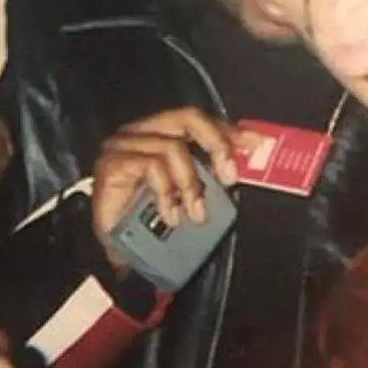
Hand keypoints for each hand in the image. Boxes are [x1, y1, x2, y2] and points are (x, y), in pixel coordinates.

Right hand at [91, 108, 240, 269]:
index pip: (197, 120)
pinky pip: (151, 166)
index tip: (255, 145)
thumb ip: (210, 178)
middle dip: (216, 145)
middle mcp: (142, 132)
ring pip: (172, 147)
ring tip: (195, 213)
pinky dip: (167, 193)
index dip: (227, 130)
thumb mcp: (190, 196)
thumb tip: (242, 168)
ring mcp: (123, 145)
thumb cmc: (151, 223)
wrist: (117, 248)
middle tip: (229, 177)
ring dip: (191, 184)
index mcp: (160, 134)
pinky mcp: (112, 162)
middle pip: (186, 119)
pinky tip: (170, 215)